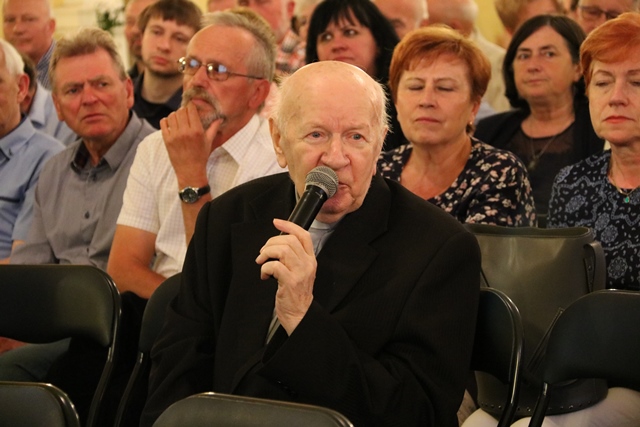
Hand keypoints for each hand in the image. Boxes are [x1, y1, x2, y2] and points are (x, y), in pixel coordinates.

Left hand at [160, 102, 221, 185]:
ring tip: (179, 120)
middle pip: (181, 111)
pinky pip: (163, 123)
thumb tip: (220, 118)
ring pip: (172, 115)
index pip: (191, 109)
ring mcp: (174, 135)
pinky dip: (166, 121)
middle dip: (184, 110)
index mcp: (196, 131)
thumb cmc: (201, 156)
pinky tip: (171, 124)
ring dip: (175, 115)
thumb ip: (213, 128)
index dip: (191, 106)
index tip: (192, 107)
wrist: (190, 170)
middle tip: (186, 114)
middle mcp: (185, 132)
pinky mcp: (166, 139)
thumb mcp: (209, 141)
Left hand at [256, 219, 316, 334]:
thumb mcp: (301, 272)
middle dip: (270, 243)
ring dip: (266, 254)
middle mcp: (308, 264)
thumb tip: (276, 244)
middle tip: (263, 253)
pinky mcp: (290, 281)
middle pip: (289, 240)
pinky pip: (274, 265)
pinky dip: (264, 268)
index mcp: (311, 259)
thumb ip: (293, 258)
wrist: (300, 315)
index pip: (303, 235)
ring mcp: (300, 272)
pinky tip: (264, 275)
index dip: (289, 226)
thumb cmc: (297, 294)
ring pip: (281, 250)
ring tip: (262, 262)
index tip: (277, 222)